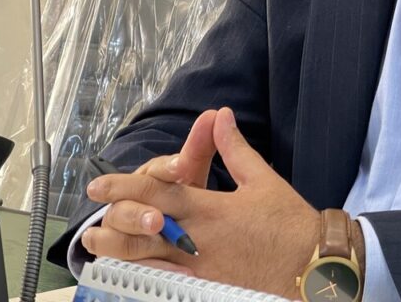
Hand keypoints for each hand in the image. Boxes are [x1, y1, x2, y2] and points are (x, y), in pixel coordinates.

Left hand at [83, 107, 319, 295]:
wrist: (310, 262)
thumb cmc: (289, 220)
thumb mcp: (262, 178)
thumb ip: (234, 148)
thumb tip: (219, 117)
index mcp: (212, 209)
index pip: (160, 195)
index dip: (126, 187)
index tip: (100, 184)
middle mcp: (200, 239)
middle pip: (145, 230)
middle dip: (114, 220)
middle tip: (90, 217)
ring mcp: (201, 266)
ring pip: (149, 260)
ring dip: (120, 250)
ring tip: (97, 243)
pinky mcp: (206, 284)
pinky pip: (167, 279)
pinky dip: (145, 272)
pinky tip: (131, 268)